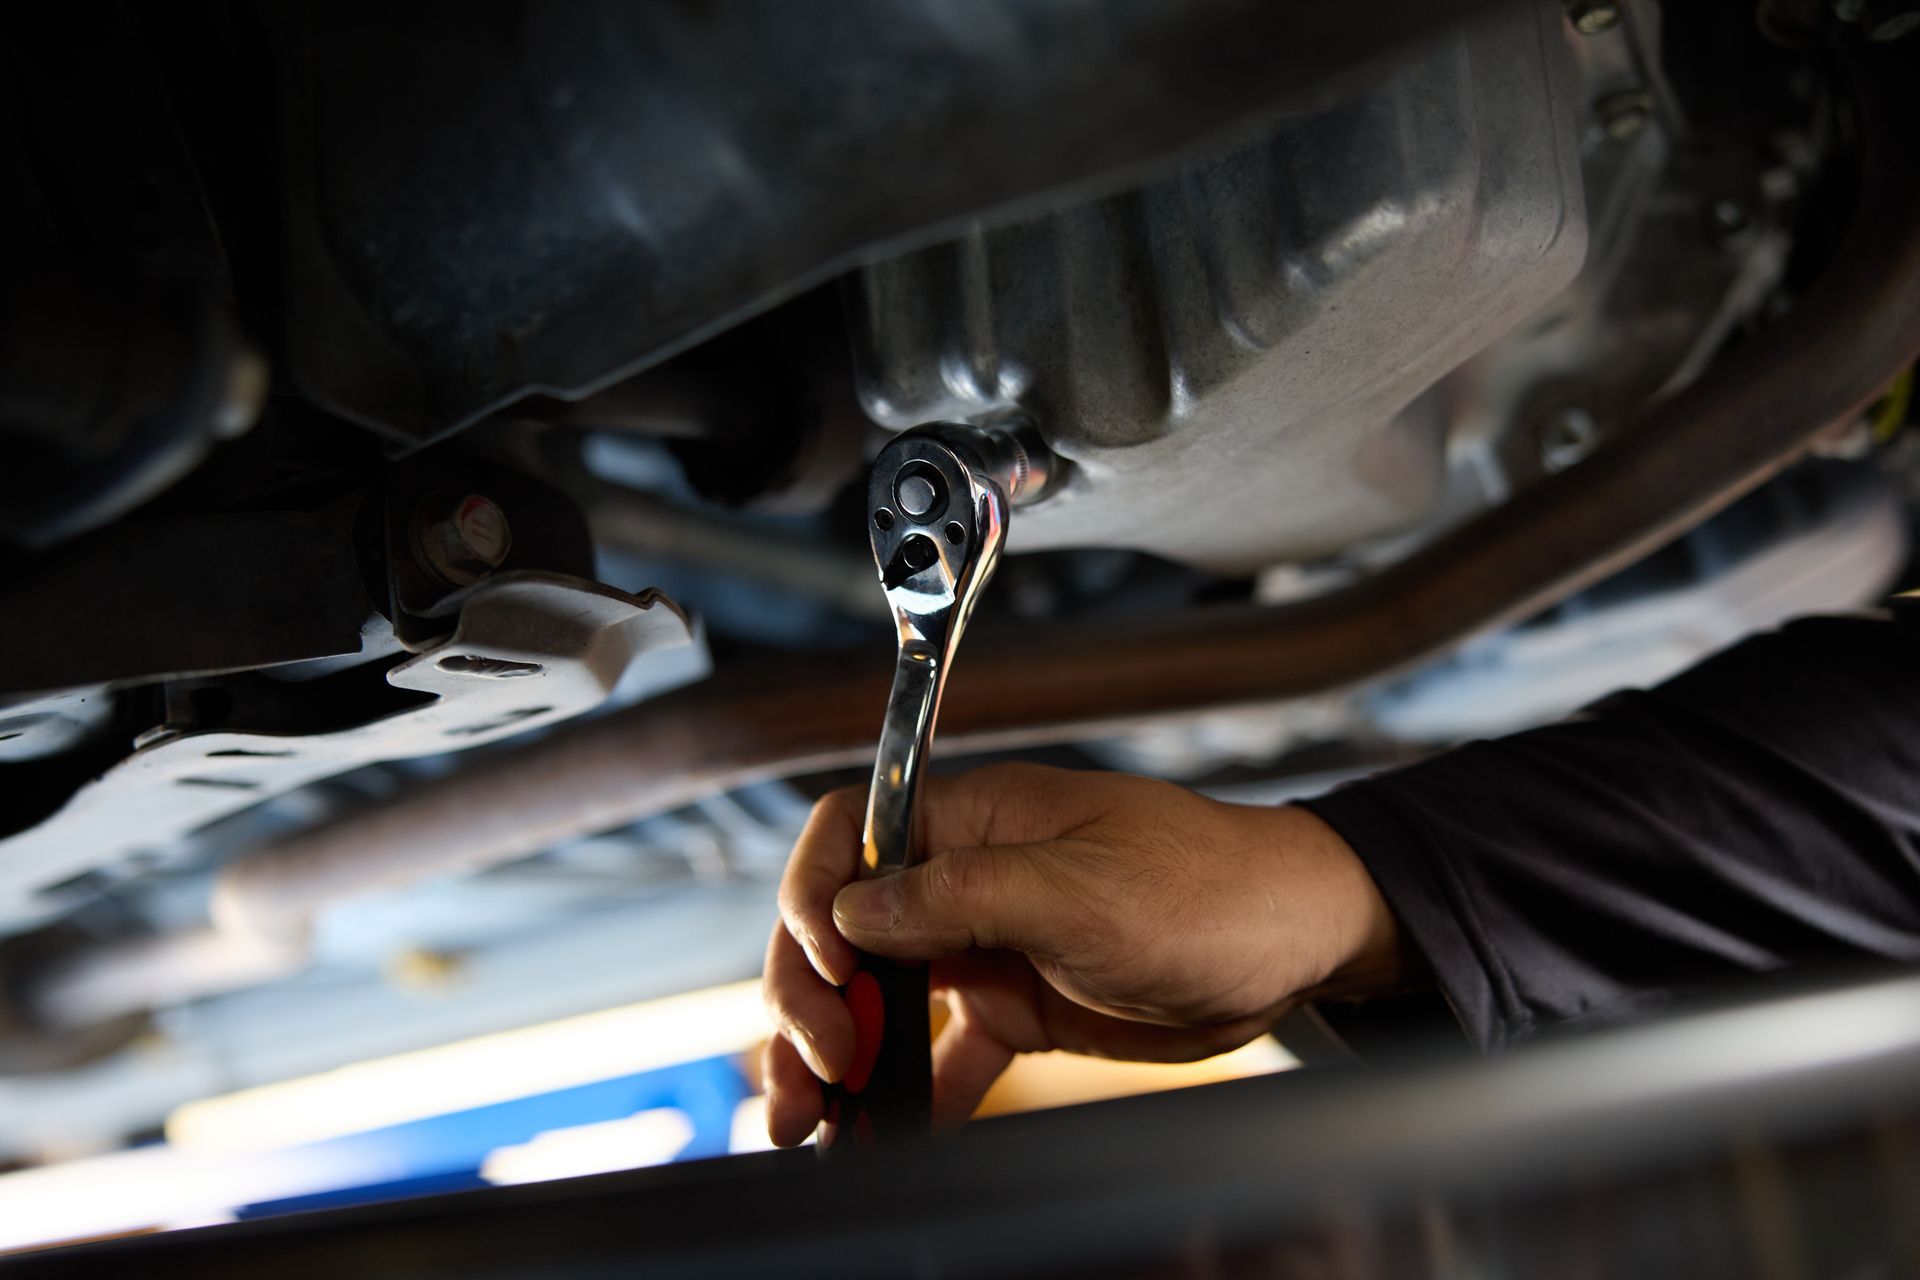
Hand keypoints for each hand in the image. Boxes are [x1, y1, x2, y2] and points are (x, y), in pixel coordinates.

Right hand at [761, 763, 1402, 1144]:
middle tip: (819, 1066)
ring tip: (807, 1124)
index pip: (852, 833)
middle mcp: (966, 878)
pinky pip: (942, 1052)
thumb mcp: (1083, 890)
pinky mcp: (1018, 1006)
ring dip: (838, 1055)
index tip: (828, 966)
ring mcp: (988, 946)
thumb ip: (962, 897)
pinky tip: (881, 1136)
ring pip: (879, 995)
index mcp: (976, 821)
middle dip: (809, 995)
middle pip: (844, 926)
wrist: (1294, 941)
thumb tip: (856, 911)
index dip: (814, 894)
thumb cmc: (1208, 886)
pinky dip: (909, 1093)